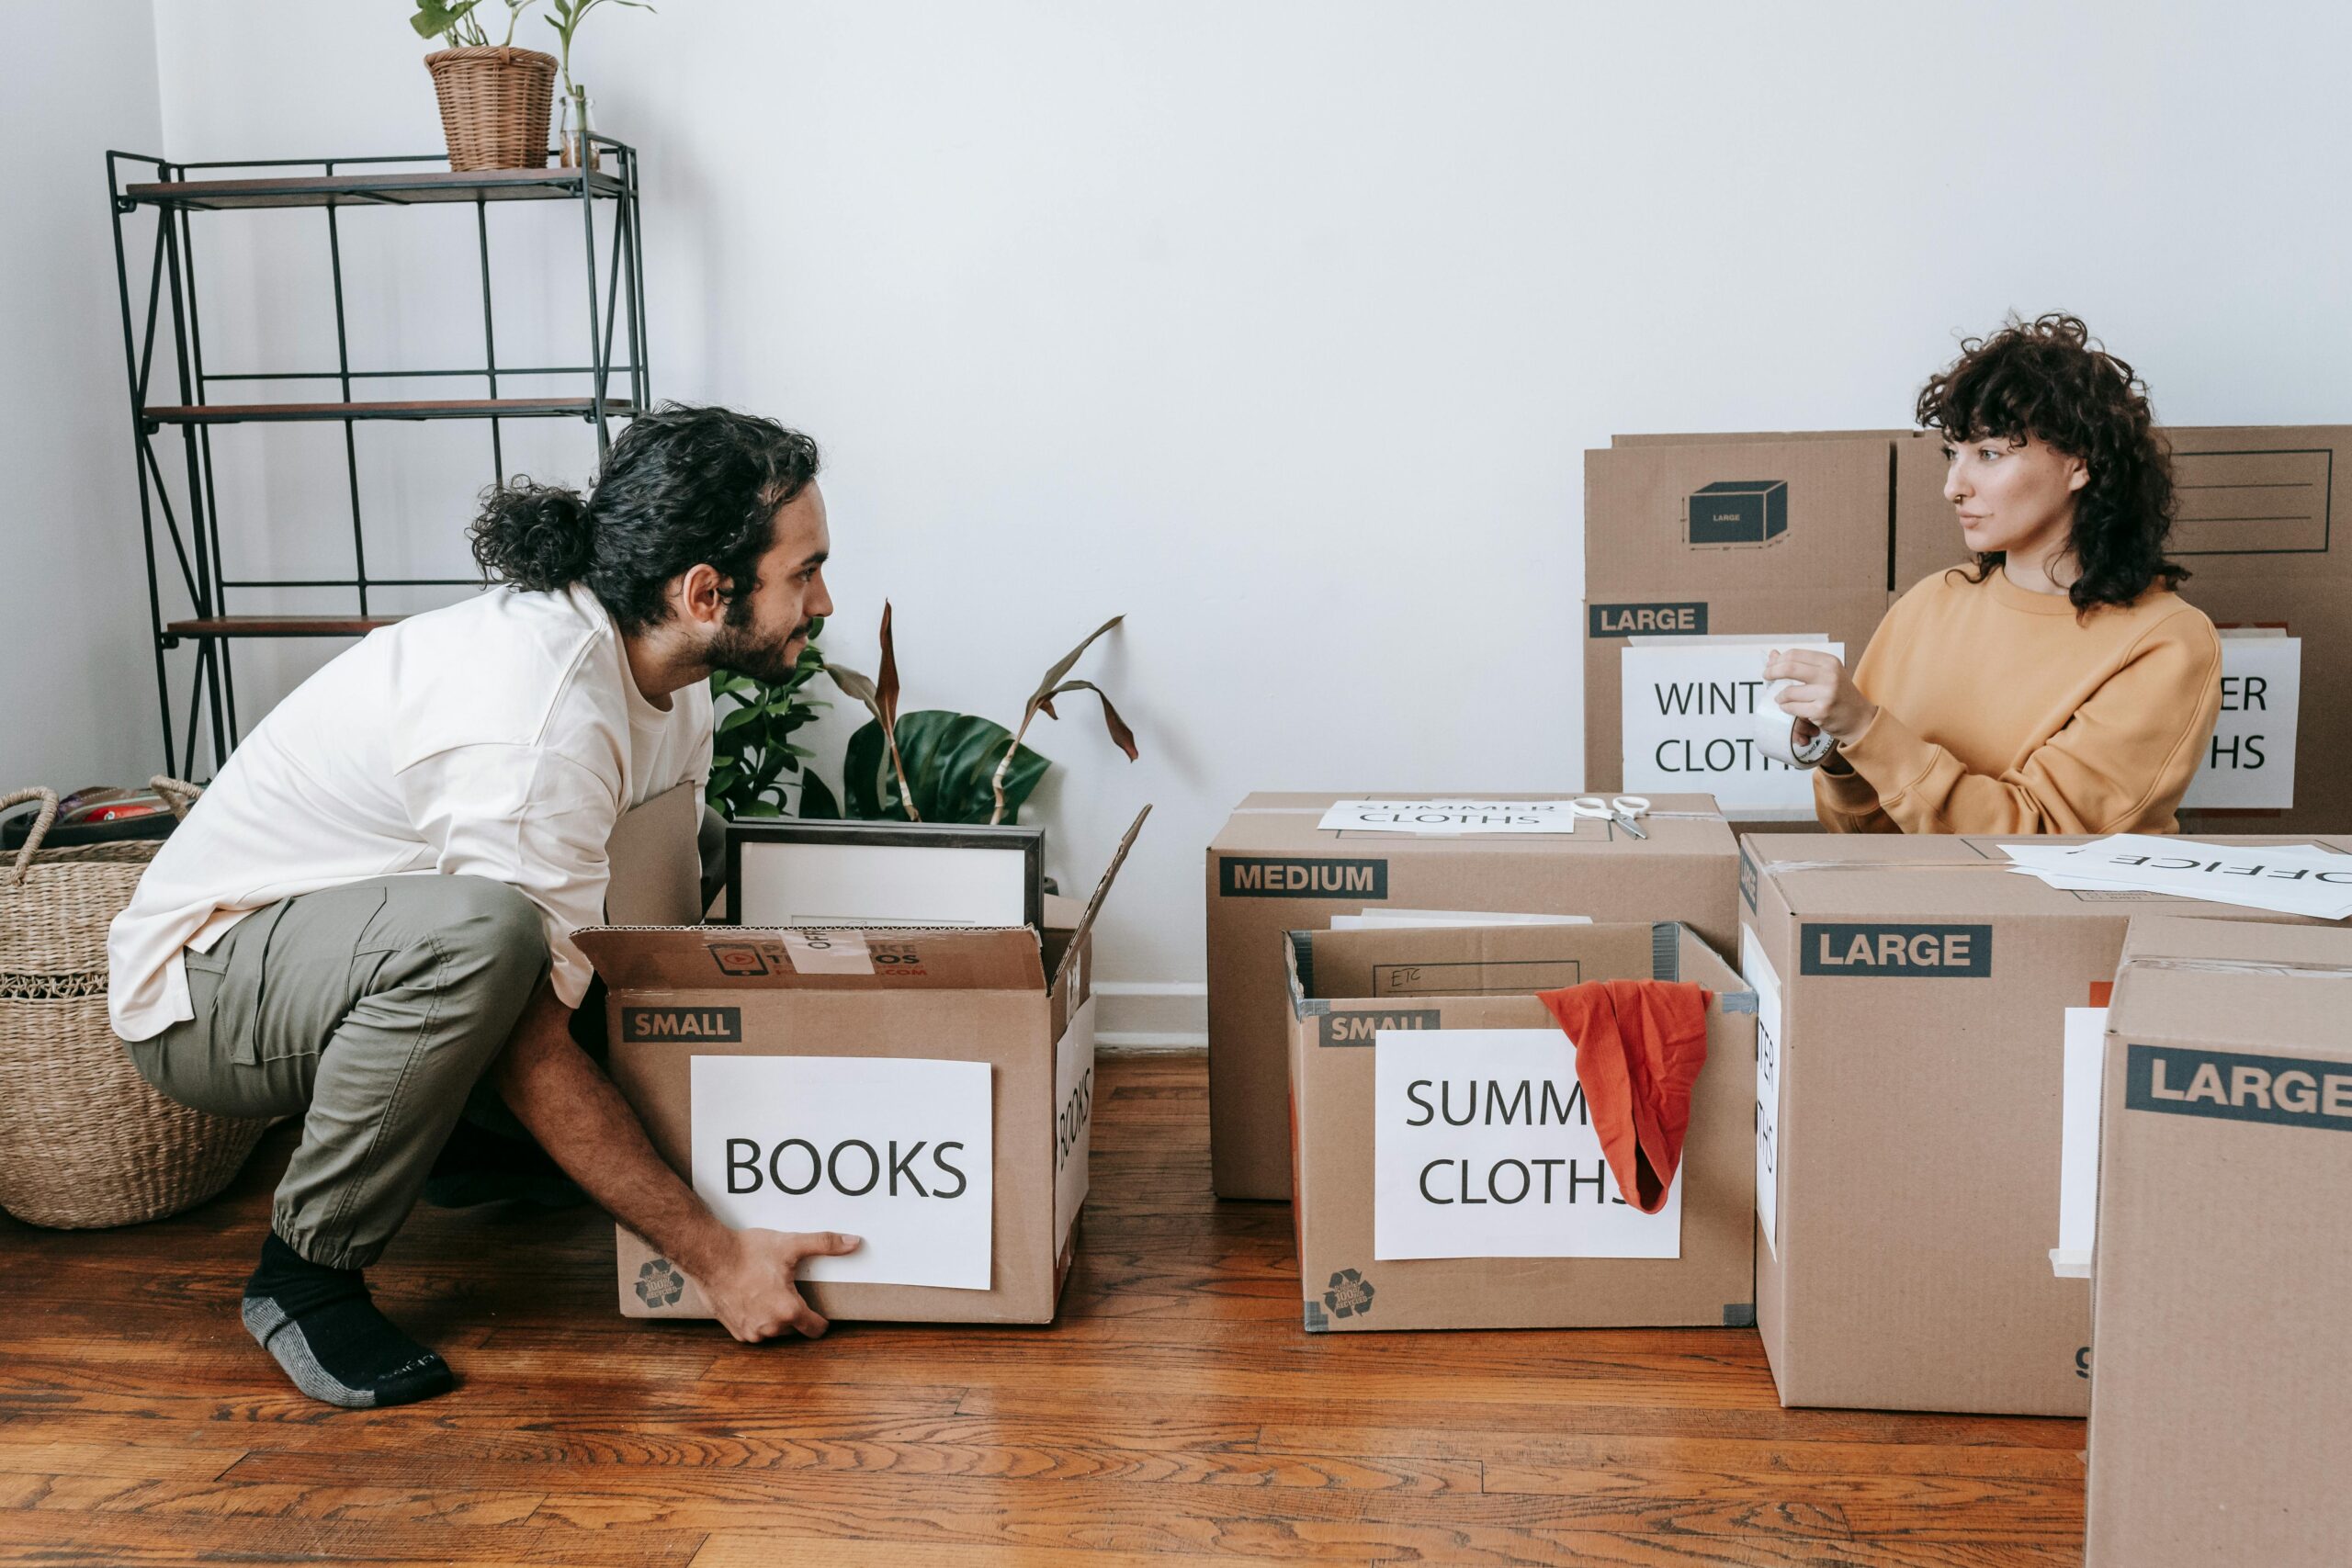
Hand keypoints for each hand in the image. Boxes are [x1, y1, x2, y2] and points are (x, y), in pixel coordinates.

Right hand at [699, 1227, 862, 1343]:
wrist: (709, 1256)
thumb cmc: (748, 1251)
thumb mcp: (790, 1244)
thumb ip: (825, 1243)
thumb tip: (854, 1242)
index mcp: (788, 1310)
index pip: (815, 1329)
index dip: (821, 1320)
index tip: (820, 1311)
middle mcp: (771, 1327)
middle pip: (794, 1328)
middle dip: (794, 1313)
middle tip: (789, 1291)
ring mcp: (751, 1332)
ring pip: (774, 1330)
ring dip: (774, 1317)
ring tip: (769, 1293)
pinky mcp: (735, 1330)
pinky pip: (754, 1330)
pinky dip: (756, 1318)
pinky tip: (753, 1299)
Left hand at [1765, 649, 1877, 745]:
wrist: (1860, 718)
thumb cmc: (1840, 694)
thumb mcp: (1824, 673)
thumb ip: (1799, 664)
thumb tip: (1772, 654)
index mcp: (1829, 662)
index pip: (1794, 655)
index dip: (1777, 661)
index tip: (1770, 667)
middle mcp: (1829, 675)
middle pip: (1789, 668)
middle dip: (1772, 673)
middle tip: (1766, 677)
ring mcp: (1826, 693)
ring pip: (1789, 692)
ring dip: (1779, 696)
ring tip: (1781, 698)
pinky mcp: (1821, 711)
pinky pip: (1792, 707)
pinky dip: (1786, 708)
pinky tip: (1788, 708)